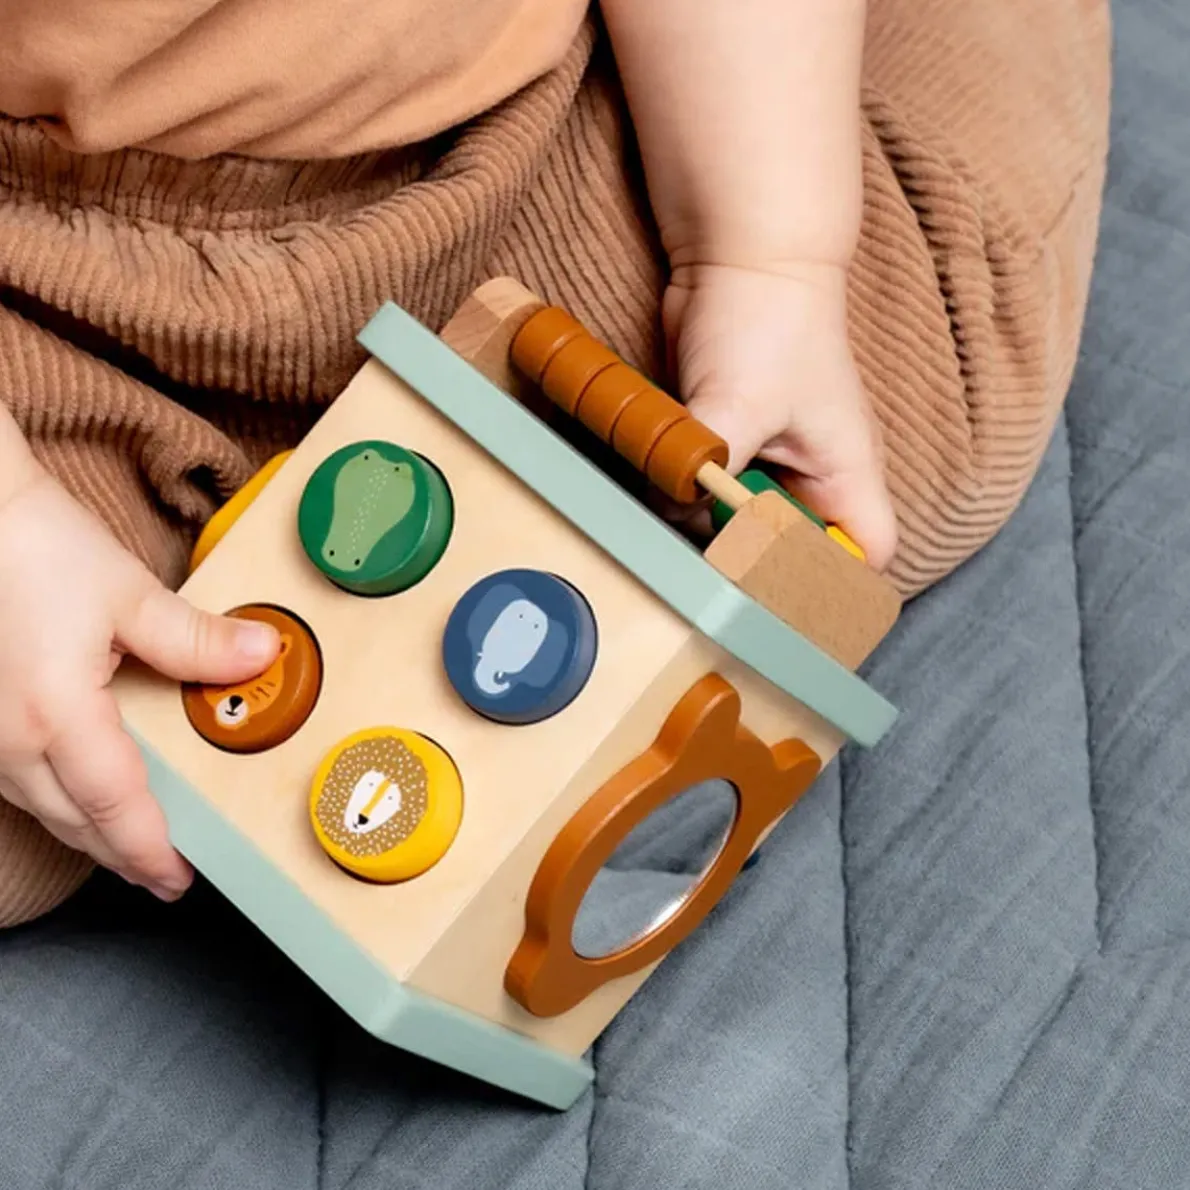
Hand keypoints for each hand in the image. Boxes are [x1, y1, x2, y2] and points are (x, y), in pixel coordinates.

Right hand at [0, 465, 279, 901]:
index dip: (149, 850)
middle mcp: (10, 740)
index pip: (115, 808)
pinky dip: (57, 800)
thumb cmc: (36, 547)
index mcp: (56, 716)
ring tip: (129, 845)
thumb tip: (264, 656)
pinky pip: (18, 782)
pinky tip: (77, 794)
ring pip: (42, 808)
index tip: (178, 878)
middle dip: (122, 855)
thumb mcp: (128, 596)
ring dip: (88, 831)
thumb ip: (197, 640)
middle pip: (75, 822)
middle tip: (165, 876)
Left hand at [663, 261, 897, 569]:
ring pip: (743, 526)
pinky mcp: (727, 443)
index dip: (836, 585)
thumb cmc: (769, 320)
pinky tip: (660, 502)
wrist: (738, 254)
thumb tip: (670, 514)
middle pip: (796, 552)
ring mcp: (767, 460)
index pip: (867, 554)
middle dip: (758, 567)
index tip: (783, 596)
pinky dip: (687, 500)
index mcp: (845, 473)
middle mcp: (811, 476)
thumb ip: (708, 472)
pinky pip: (708, 493)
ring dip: (712, 534)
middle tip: (712, 578)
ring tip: (678, 540)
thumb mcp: (739, 405)